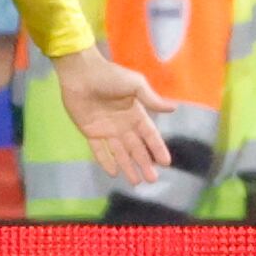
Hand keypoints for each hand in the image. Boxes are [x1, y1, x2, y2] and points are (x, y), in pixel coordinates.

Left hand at [50, 46, 176, 186]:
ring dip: (128, 166)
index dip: (158, 148)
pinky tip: (113, 172)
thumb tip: (174, 108)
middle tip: (152, 180)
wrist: (81, 73)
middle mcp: (123, 125)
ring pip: (120, 153)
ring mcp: (106, 130)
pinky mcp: (90, 132)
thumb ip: (151, 99)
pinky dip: (106, 161)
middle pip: (136, 148)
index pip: (149, 135)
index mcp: (135, 113)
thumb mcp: (135, 85)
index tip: (166, 163)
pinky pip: (99, 150)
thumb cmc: (110, 76)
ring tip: (135, 182)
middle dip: (144, 163)